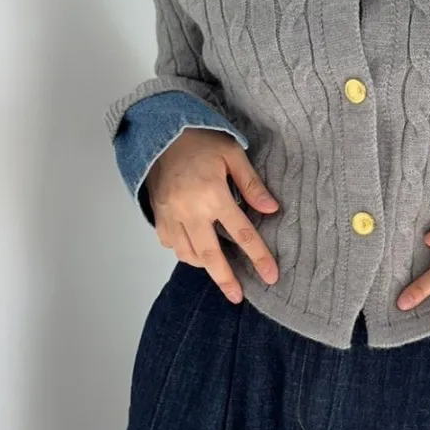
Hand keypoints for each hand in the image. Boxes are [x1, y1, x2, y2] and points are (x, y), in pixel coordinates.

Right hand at [145, 128, 278, 302]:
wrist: (161, 132)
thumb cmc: (201, 140)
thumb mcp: (233, 154)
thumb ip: (252, 185)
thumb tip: (272, 210)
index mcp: (213, 195)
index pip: (242, 234)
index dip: (258, 257)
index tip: (271, 276)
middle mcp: (190, 210)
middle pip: (211, 255)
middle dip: (226, 279)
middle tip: (237, 297)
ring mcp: (170, 215)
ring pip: (188, 253)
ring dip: (205, 264)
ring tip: (220, 269)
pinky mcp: (157, 215)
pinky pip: (170, 244)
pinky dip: (184, 250)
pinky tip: (196, 248)